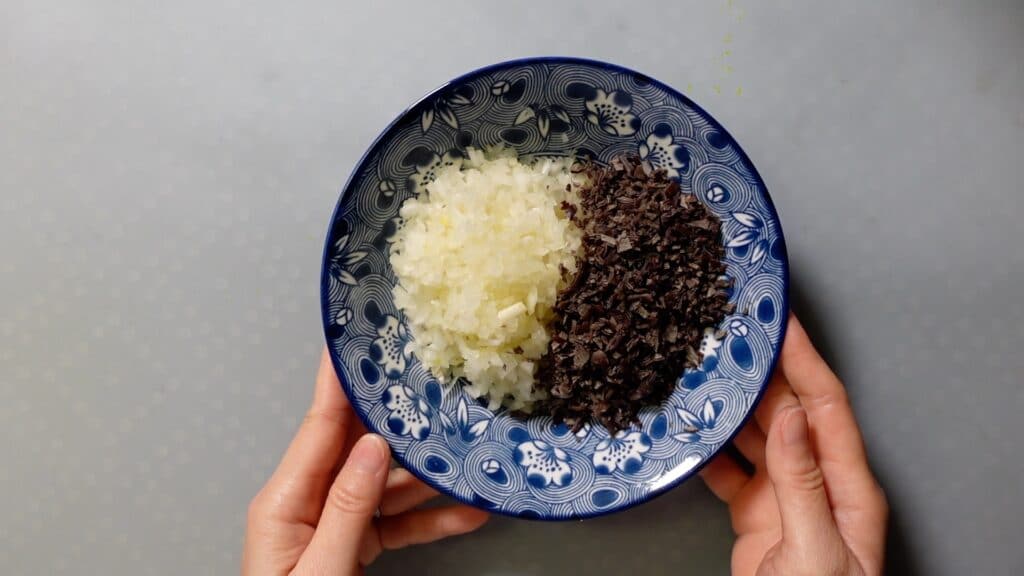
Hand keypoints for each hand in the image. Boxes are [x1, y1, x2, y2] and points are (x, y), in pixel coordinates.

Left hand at [243, 349, 488, 574]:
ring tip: (470, 456)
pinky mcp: (351, 545)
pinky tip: (466, 511)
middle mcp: (306, 502)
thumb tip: (374, 448)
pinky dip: (429, 518)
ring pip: (385, 484)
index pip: (319, 425)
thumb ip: (347, 508)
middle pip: (359, 448)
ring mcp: (330, 523)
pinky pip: (394, 521)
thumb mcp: (319, 571)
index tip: (356, 336)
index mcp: (285, 500)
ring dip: (429, 476)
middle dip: (402, 422)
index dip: (340, 379)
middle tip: (438, 387)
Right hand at [700, 316, 887, 575]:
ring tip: (706, 373)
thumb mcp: (813, 550)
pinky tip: (692, 433)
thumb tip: (790, 416)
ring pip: (758, 436)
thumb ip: (801, 483)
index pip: (826, 407)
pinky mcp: (758, 516)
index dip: (804, 360)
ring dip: (733, 406)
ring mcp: (787, 499)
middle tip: (732, 335)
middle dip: (763, 372)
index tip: (780, 323)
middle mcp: (819, 484)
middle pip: (790, 412)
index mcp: (848, 487)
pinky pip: (732, 470)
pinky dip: (710, 449)